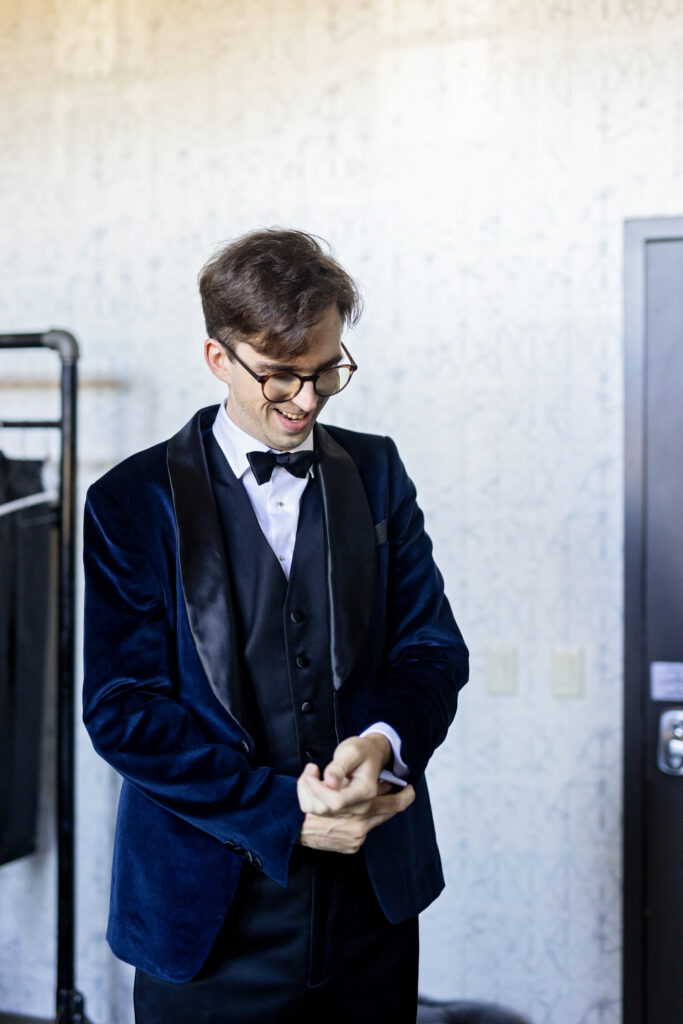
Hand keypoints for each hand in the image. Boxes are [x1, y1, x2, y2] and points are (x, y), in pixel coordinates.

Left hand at [297, 734, 391, 817]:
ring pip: (315, 810)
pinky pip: (312, 809)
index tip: (312, 769)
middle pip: (325, 808)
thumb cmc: (361, 752)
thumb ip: (339, 767)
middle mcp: (359, 806)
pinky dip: (306, 794)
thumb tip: (329, 782)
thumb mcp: (352, 751)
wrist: (369, 757)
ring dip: (306, 790)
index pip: (337, 801)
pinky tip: (312, 780)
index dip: (319, 789)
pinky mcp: (336, 811)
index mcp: (366, 791)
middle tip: (311, 766)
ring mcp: (348, 812)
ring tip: (312, 770)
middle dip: (310, 787)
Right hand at [298, 781, 414, 853]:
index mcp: (357, 811)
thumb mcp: (313, 782)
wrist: (290, 830)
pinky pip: (364, 830)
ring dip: (377, 809)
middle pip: (388, 812)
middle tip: (404, 791)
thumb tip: (356, 770)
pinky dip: (363, 820)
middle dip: (396, 800)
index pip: (393, 805)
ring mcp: (356, 839)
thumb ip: (332, 771)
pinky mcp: (351, 847)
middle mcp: (360, 827)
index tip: (410, 789)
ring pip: (376, 819)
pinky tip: (357, 811)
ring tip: (379, 795)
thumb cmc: (302, 805)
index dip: (405, 796)